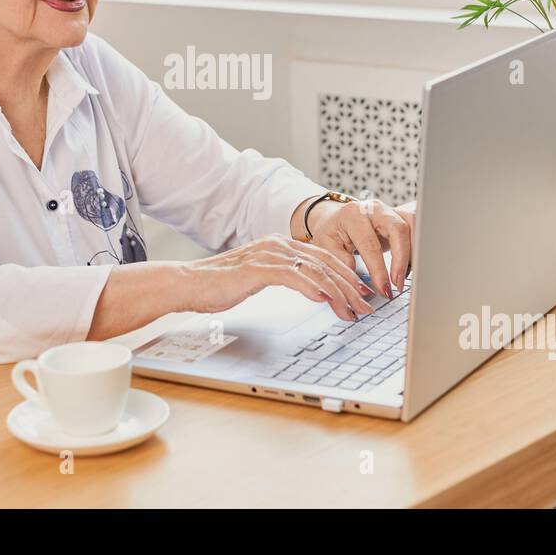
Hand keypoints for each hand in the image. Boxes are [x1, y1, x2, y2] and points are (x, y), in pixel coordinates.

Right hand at [182, 235, 376, 321]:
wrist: (187, 283)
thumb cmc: (220, 285)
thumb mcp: (260, 279)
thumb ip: (288, 279)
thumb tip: (317, 292)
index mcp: (280, 246)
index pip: (324, 258)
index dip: (347, 275)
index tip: (363, 293)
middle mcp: (277, 245)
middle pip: (326, 262)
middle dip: (351, 285)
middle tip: (368, 305)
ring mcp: (267, 255)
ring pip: (314, 270)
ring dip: (338, 291)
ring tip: (353, 309)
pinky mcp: (256, 268)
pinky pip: (292, 276)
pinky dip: (312, 286)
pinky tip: (324, 299)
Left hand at [305, 197, 413, 299]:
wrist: (336, 218)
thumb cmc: (331, 232)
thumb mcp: (327, 246)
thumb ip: (342, 262)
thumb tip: (359, 282)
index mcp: (353, 215)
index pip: (371, 244)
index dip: (379, 269)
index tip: (383, 288)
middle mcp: (374, 208)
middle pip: (398, 230)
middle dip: (401, 260)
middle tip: (398, 283)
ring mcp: (389, 209)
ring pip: (412, 225)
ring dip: (414, 251)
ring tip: (406, 275)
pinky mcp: (399, 215)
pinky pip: (416, 226)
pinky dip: (418, 245)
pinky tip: (412, 263)